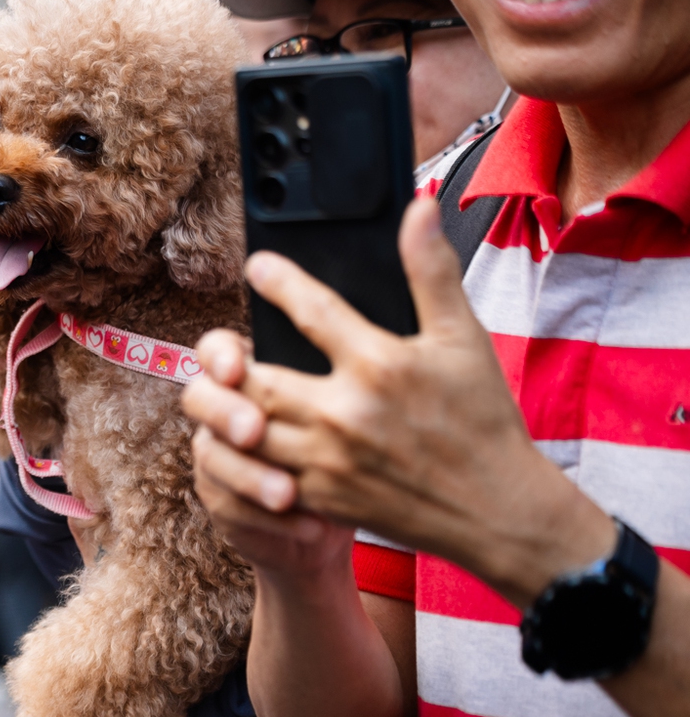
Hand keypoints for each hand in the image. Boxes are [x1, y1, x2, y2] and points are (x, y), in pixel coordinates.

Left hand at [182, 196, 613, 605]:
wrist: (496, 510)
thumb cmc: (482, 420)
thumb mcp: (464, 338)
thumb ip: (433, 271)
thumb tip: (418, 206)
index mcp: (380, 365)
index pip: (312, 310)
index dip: (278, 281)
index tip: (257, 266)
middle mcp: (346, 413)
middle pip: (256, 378)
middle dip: (228, 359)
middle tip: (220, 344)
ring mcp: (329, 461)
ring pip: (247, 428)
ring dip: (224, 408)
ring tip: (220, 387)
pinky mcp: (322, 498)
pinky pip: (260, 475)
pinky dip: (240, 456)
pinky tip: (234, 438)